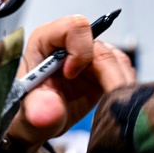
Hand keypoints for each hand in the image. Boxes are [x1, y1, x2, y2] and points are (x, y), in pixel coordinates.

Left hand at [7, 14, 134, 150]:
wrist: (42, 125)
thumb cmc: (30, 114)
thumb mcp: (29, 115)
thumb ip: (39, 110)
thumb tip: (51, 111)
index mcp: (46, 41)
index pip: (75, 27)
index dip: (79, 51)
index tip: (70, 76)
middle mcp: (70, 43)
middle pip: (101, 46)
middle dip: (106, 74)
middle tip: (102, 100)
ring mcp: (89, 55)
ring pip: (116, 57)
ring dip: (117, 82)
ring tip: (104, 105)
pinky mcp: (103, 68)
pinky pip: (124, 69)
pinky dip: (123, 85)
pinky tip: (111, 102)